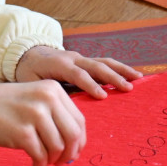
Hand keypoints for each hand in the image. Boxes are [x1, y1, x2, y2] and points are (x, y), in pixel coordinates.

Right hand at [0, 81, 85, 165]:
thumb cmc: (5, 106)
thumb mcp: (35, 98)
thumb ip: (56, 114)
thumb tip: (75, 145)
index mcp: (53, 90)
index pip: (79, 120)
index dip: (80, 140)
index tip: (74, 151)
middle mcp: (47, 99)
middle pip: (72, 135)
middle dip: (70, 153)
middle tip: (62, 162)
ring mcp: (35, 115)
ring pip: (58, 147)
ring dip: (53, 160)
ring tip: (44, 161)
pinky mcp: (23, 133)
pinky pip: (41, 155)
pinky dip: (40, 164)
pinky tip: (35, 164)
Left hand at [15, 46, 140, 98]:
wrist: (29, 55)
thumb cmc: (29, 73)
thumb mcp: (31, 83)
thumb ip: (46, 93)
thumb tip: (60, 111)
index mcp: (59, 64)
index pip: (77, 74)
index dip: (90, 85)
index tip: (103, 96)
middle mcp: (73, 58)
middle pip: (96, 66)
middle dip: (113, 77)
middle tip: (127, 88)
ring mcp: (82, 58)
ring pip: (104, 62)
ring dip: (121, 70)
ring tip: (138, 78)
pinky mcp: (86, 61)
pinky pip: (105, 63)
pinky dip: (119, 68)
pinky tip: (133, 75)